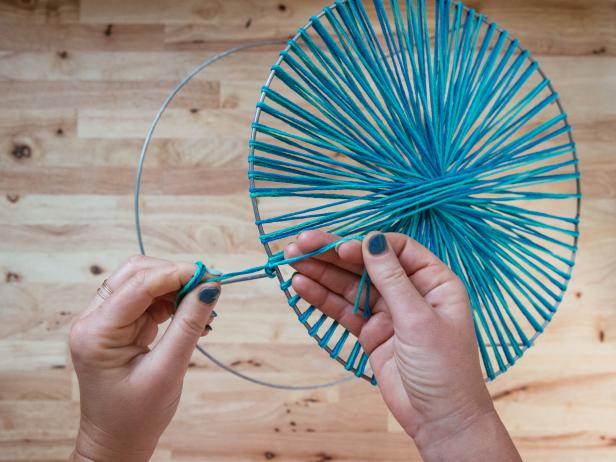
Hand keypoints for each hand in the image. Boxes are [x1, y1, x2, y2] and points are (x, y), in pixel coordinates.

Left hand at [69, 256, 220, 461]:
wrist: (117, 443)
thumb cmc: (136, 416)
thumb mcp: (167, 371)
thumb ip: (188, 325)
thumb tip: (211, 288)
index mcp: (96, 332)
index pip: (138, 285)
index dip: (176, 274)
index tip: (211, 276)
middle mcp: (95, 320)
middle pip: (136, 274)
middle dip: (174, 275)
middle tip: (209, 287)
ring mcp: (105, 321)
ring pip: (143, 282)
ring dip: (175, 287)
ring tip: (204, 306)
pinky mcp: (119, 326)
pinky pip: (148, 299)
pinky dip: (172, 301)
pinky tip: (192, 314)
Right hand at [285, 231, 520, 461]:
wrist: (440, 420)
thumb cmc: (445, 368)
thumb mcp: (419, 319)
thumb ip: (392, 279)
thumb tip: (371, 240)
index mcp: (433, 281)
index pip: (396, 249)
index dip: (365, 245)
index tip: (340, 247)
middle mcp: (410, 291)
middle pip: (366, 264)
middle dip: (333, 253)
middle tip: (299, 244)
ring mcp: (388, 312)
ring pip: (350, 285)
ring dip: (321, 273)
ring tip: (292, 262)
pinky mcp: (371, 332)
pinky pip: (344, 310)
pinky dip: (323, 299)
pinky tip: (302, 286)